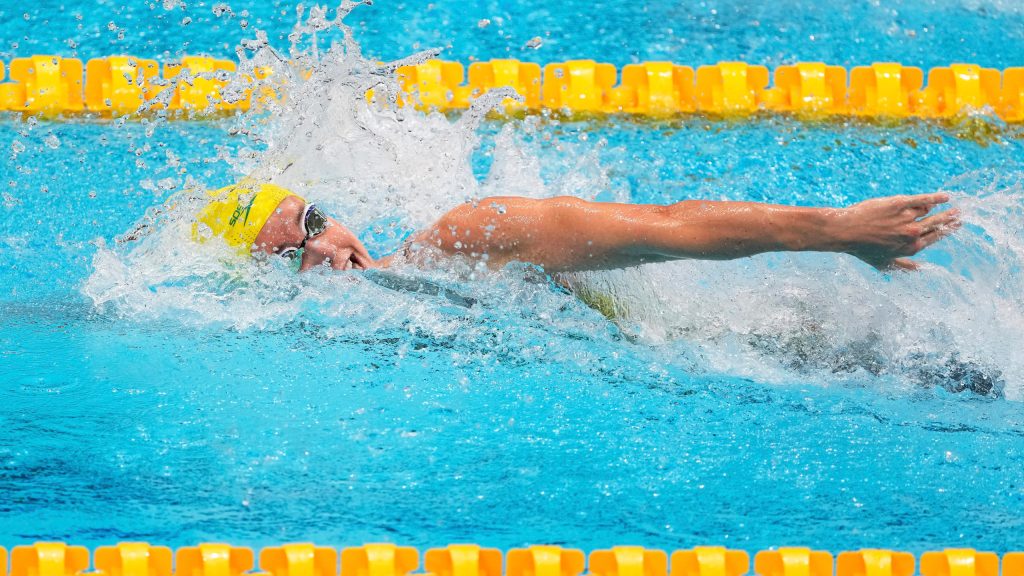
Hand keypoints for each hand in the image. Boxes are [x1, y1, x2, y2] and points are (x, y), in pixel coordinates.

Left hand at [836, 193, 960, 270]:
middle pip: (937, 224)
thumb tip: (918, 269)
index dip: (946, 231)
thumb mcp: (883, 263)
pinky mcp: (900, 204)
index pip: (934, 237)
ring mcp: (907, 218)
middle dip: (950, 219)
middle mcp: (912, 234)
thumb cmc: (861, 248)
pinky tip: (944, 196)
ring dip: (940, 208)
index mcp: (910, 248)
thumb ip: (903, 265)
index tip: (955, 226)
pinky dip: (935, 198)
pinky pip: (922, 199)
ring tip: (950, 203)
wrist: (845, 231)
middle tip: (960, 214)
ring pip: (928, 211)